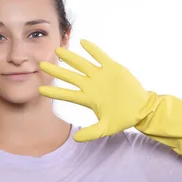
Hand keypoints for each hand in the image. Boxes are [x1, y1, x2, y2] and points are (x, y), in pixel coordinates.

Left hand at [38, 39, 152, 141]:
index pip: (67, 94)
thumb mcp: (106, 128)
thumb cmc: (123, 118)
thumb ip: (91, 133)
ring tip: (58, 51)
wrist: (141, 108)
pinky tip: (83, 42)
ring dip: (70, 58)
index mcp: (88, 98)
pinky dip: (93, 50)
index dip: (54, 92)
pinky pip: (101, 57)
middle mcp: (91, 85)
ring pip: (82, 64)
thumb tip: (75, 139)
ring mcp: (101, 76)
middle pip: (69, 76)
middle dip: (55, 71)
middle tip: (40, 65)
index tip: (40, 90)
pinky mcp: (112, 68)